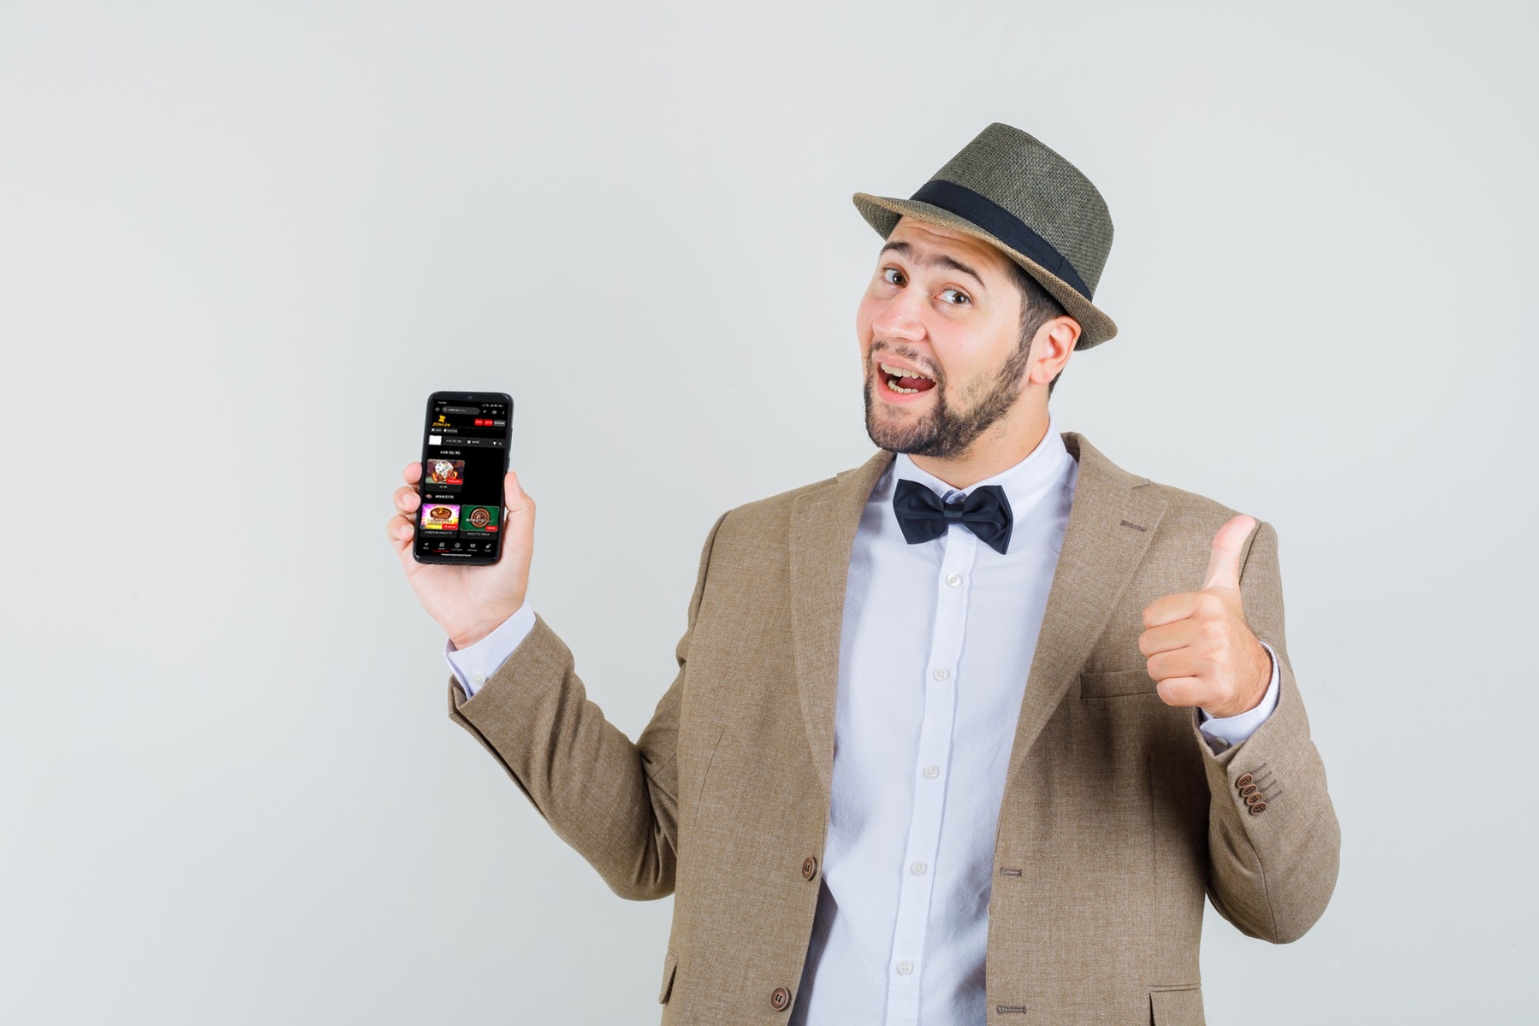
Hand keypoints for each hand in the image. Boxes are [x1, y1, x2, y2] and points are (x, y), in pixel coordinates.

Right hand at [386, 462, 535, 649]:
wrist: (486, 619)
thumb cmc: (506, 583)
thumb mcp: (521, 543)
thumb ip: (521, 510)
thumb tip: (511, 476)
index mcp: (471, 513)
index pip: (455, 482)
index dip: (445, 466)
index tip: (441, 456)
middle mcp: (448, 522)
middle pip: (425, 487)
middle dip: (417, 474)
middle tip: (417, 472)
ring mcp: (429, 537)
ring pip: (406, 505)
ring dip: (404, 495)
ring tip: (414, 502)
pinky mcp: (413, 556)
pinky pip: (396, 532)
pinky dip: (397, 524)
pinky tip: (409, 529)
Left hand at [1139, 515, 1271, 719]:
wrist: (1256, 680)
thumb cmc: (1230, 632)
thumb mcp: (1225, 590)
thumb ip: (1225, 552)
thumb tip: (1244, 517)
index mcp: (1208, 602)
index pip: (1148, 618)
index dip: (1162, 629)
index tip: (1187, 630)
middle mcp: (1213, 628)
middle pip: (1147, 645)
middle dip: (1164, 653)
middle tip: (1190, 653)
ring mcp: (1214, 660)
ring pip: (1155, 669)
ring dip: (1169, 673)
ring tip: (1193, 669)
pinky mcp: (1214, 690)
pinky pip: (1166, 692)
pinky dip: (1175, 694)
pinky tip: (1196, 686)